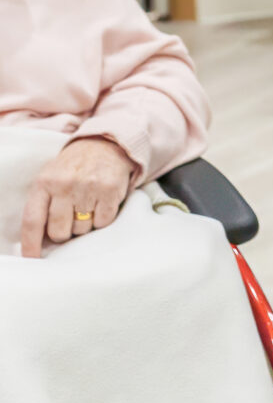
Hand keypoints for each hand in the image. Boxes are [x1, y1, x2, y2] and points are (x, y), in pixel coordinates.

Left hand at [19, 137, 136, 257]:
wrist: (106, 143)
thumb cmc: (74, 167)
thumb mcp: (50, 178)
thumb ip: (43, 204)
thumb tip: (40, 240)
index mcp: (44, 183)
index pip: (32, 222)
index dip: (31, 245)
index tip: (33, 259)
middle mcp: (65, 185)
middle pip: (59, 231)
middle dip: (64, 232)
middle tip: (69, 220)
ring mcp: (88, 187)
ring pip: (82, 229)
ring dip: (84, 224)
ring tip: (87, 207)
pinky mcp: (110, 190)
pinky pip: (103, 222)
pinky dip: (102, 219)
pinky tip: (101, 204)